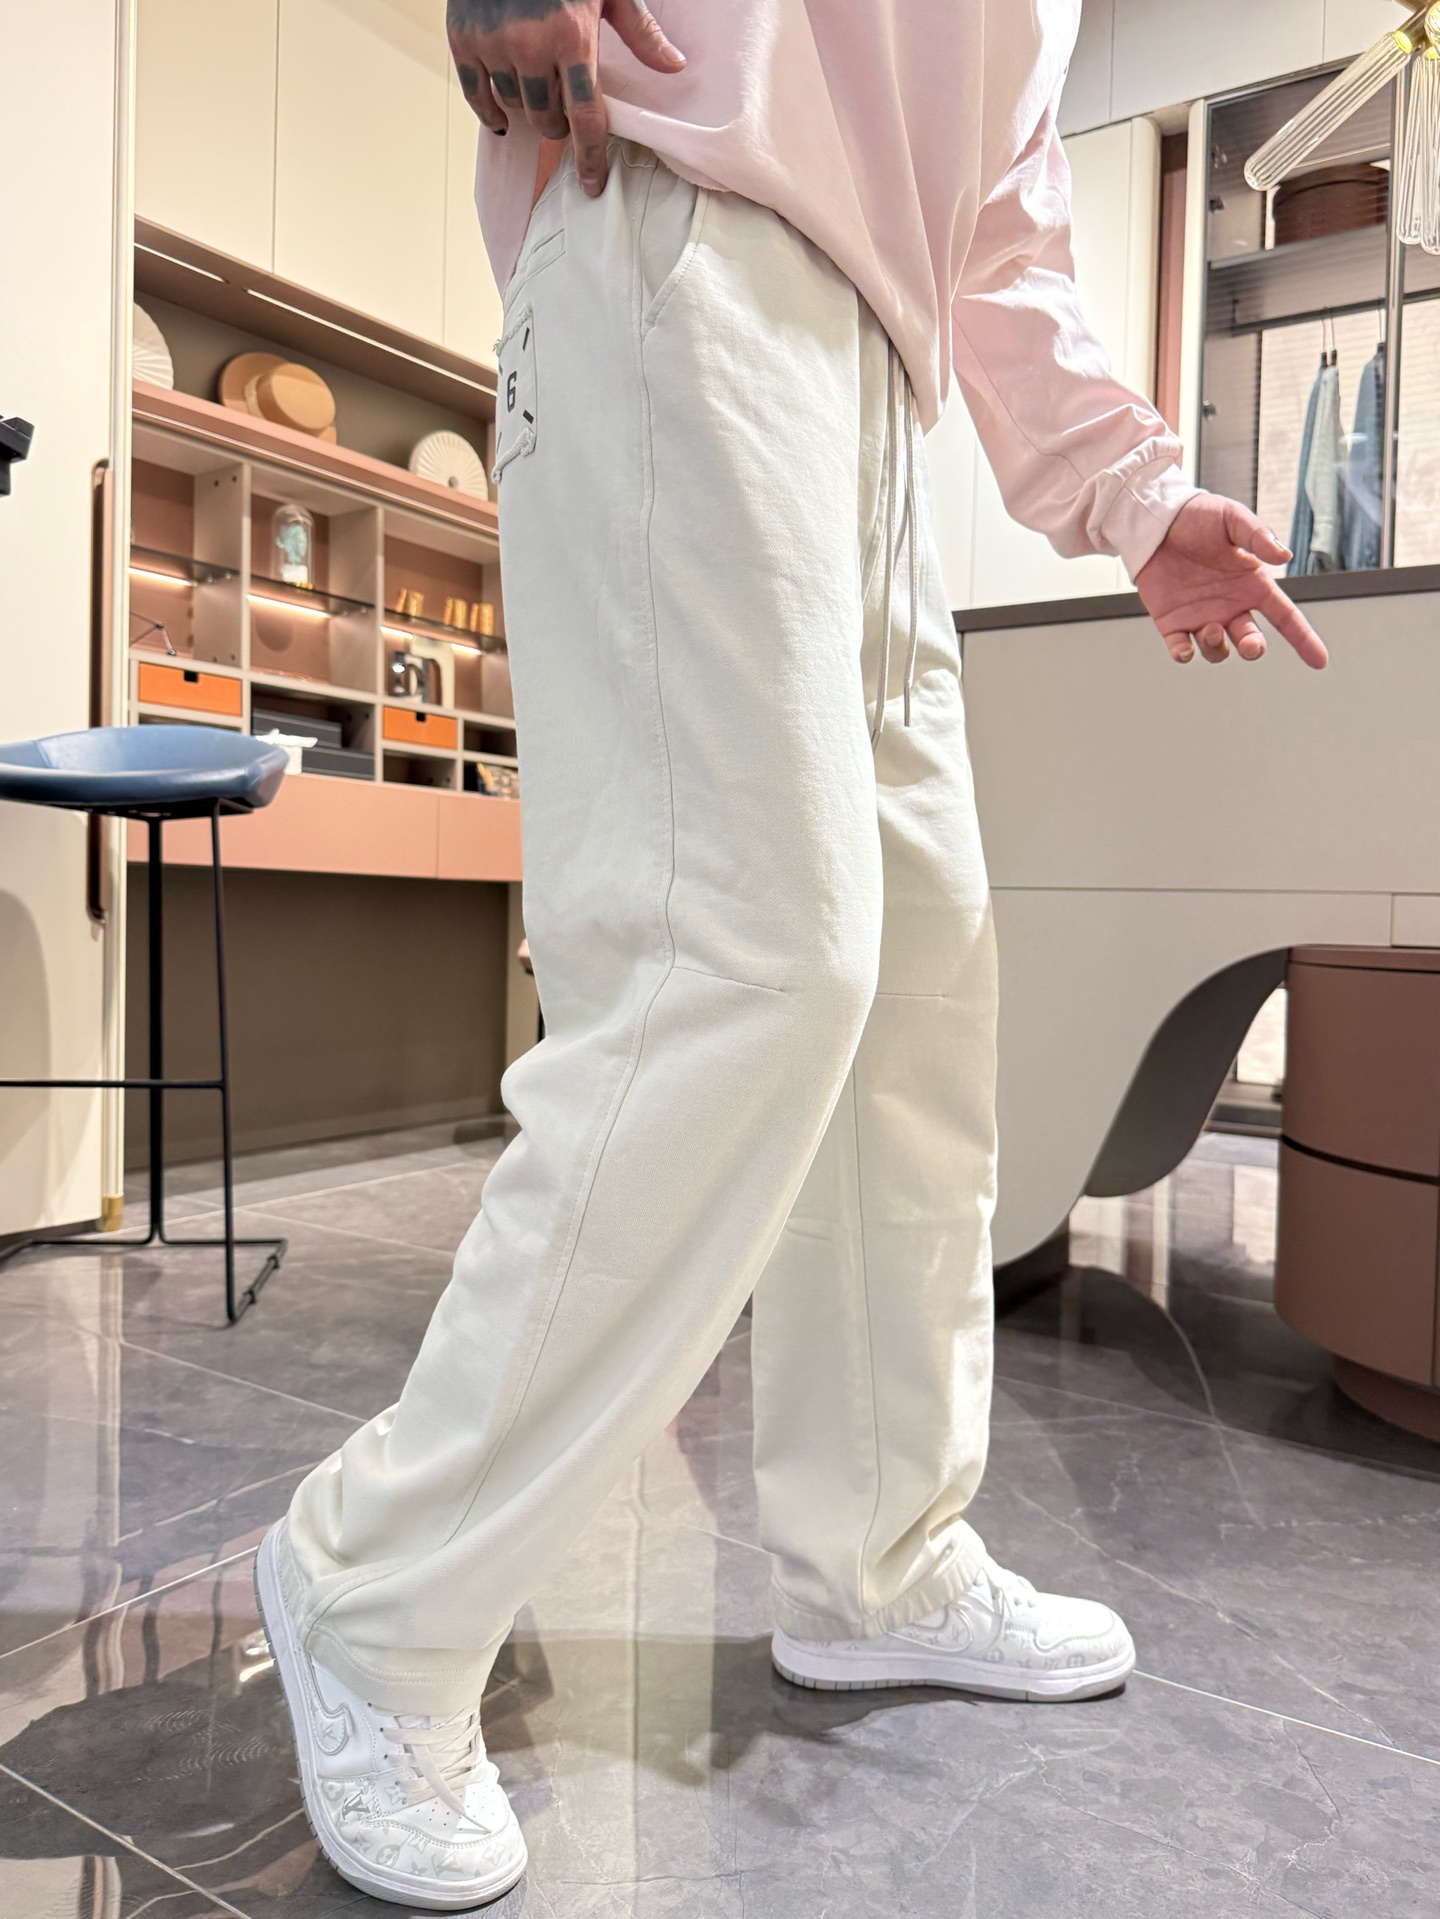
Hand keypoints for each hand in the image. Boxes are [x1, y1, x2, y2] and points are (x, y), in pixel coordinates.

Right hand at [447, 0, 684, 197]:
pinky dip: (491, 113)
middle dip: (559, 125)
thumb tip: (674, 67)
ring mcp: (493, 44)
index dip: (590, 157)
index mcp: (572, 37)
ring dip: (530, 109)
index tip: (592, 185)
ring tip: (537, 91)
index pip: (585, 117)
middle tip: (563, 112)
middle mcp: (530, 46)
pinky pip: (477, 97)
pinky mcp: (463, 39)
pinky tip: (503, 116)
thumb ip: (640, 32)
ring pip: (516, 107)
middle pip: (548, 120)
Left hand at [1136, 493, 1327, 669]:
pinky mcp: (1173, 623)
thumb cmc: (1198, 517)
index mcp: (1253, 585)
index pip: (1285, 617)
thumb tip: (1284, 556)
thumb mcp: (1232, 519)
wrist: (1156, 520)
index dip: (1304, 639)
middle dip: (1253, 648)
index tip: (1319, 660)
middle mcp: (1231, 606)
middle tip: (1251, 644)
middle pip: (1251, 641)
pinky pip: (1181, 650)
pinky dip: (1184, 655)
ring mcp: (1202, 617)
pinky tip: (1184, 650)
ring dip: (1218, 647)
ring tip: (1210, 628)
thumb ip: (1258, 537)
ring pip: (1218, 650)